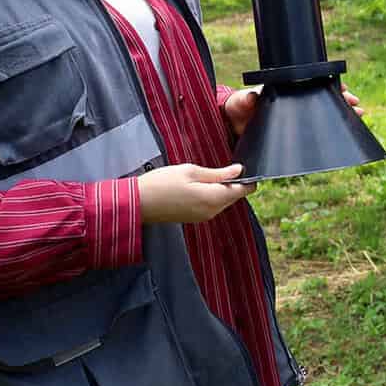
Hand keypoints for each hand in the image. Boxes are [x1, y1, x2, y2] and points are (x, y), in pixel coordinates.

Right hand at [138, 163, 254, 224]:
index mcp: (214, 199)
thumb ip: (218, 173)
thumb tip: (239, 170)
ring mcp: (203, 217)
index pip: (243, 191)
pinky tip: (198, 186)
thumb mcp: (191, 171)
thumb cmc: (162, 183)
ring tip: (205, 176)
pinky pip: (211, 206)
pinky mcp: (195, 218)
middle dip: (233, 183)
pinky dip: (211, 196)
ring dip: (221, 189)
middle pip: (233, 197)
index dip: (247, 179)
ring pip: (222, 201)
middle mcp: (212, 212)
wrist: (138, 203)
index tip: (244, 168)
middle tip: (221, 168)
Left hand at [222, 86, 363, 138]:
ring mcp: (296, 115)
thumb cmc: (237, 110)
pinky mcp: (296, 130)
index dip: (329, 84)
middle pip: (323, 96)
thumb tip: (251, 97)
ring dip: (341, 113)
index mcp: (285, 89)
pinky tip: (344, 131)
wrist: (233, 126)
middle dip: (342, 99)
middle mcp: (294, 100)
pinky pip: (317, 127)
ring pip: (324, 111)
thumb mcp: (239, 104)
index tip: (342, 88)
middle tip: (355, 104)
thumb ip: (244, 101)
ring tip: (358, 114)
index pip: (312, 82)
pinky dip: (333, 127)